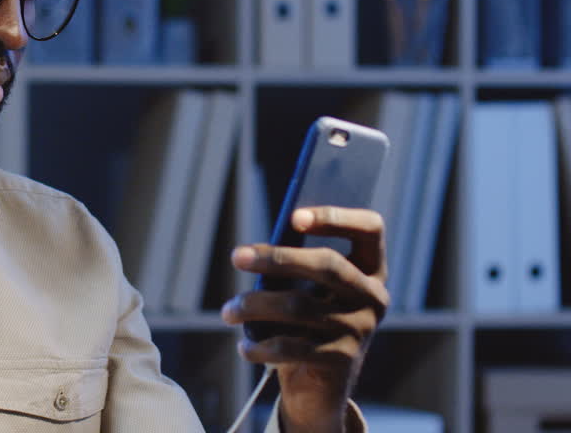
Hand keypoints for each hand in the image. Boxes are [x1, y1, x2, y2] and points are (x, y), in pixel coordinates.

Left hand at [220, 206, 388, 432]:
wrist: (322, 386)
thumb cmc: (305, 321)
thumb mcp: (305, 289)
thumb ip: (292, 265)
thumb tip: (250, 254)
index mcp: (369, 269)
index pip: (370, 229)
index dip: (336, 218)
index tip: (293, 216)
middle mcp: (373, 297)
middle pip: (327, 265)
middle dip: (276, 258)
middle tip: (237, 256)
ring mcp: (361, 329)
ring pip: (299, 306)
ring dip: (254, 305)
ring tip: (228, 310)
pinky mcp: (343, 359)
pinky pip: (292, 346)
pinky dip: (261, 345)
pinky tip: (244, 346)